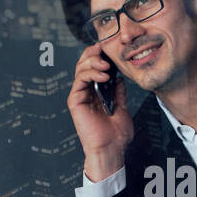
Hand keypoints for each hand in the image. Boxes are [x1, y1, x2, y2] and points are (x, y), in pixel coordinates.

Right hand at [68, 42, 132, 177]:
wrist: (111, 149)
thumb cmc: (116, 134)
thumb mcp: (122, 107)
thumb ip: (118, 91)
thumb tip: (119, 76)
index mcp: (96, 91)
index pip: (94, 67)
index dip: (99, 55)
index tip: (110, 47)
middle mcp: (86, 91)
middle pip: (84, 64)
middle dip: (94, 53)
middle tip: (105, 50)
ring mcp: (79, 95)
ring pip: (80, 69)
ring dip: (93, 62)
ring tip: (106, 65)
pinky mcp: (75, 101)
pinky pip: (80, 80)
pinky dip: (91, 74)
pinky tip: (104, 75)